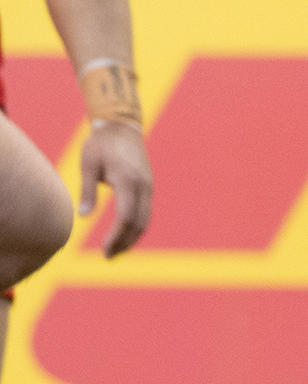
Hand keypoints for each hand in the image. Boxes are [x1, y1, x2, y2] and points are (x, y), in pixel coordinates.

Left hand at [77, 124, 151, 257]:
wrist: (122, 126)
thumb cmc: (101, 144)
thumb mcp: (88, 165)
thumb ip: (87, 191)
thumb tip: (82, 217)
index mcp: (127, 181)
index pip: (125, 217)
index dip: (116, 237)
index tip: (105, 250)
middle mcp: (143, 187)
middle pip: (138, 224)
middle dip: (125, 243)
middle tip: (109, 256)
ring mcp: (149, 188)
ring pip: (145, 221)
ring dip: (132, 238)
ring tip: (116, 250)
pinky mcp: (148, 188)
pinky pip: (146, 213)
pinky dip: (136, 228)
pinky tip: (124, 235)